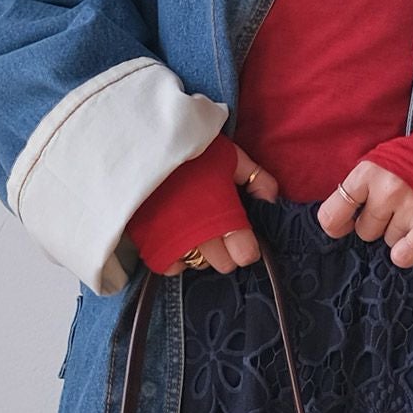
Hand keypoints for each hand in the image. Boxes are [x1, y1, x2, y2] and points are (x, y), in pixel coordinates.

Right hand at [158, 145, 280, 274]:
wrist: (141, 146)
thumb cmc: (189, 151)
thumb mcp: (229, 155)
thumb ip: (256, 177)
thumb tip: (271, 200)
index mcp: (223, 217)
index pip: (245, 255)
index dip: (247, 246)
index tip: (242, 235)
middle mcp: (200, 236)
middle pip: (223, 264)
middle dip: (225, 250)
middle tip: (217, 228)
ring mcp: (173, 243)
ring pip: (198, 265)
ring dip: (201, 253)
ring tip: (195, 229)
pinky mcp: (149, 245)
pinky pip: (171, 267)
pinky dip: (175, 257)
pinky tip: (176, 238)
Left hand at [316, 160, 412, 267]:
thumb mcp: (380, 161)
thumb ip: (360, 186)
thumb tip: (338, 218)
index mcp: (368, 172)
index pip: (333, 213)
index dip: (337, 224)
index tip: (345, 225)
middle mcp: (387, 190)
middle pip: (365, 231)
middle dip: (377, 224)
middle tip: (394, 209)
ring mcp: (410, 208)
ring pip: (388, 241)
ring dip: (398, 233)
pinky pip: (403, 255)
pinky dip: (406, 253)